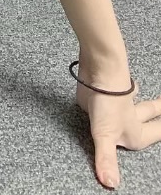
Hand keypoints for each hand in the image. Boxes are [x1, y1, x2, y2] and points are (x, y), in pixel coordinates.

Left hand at [74, 64, 160, 188]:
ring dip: (139, 100)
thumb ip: (107, 159)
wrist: (98, 69)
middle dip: (158, 112)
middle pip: (149, 113)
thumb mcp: (106, 136)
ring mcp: (116, 100)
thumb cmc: (109, 101)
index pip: (156, 132)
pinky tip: (108, 87)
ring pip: (133, 101)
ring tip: (142, 98)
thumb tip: (111, 184)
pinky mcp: (101, 90)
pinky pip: (109, 92)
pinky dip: (112, 90)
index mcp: (135, 130)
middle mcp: (129, 115)